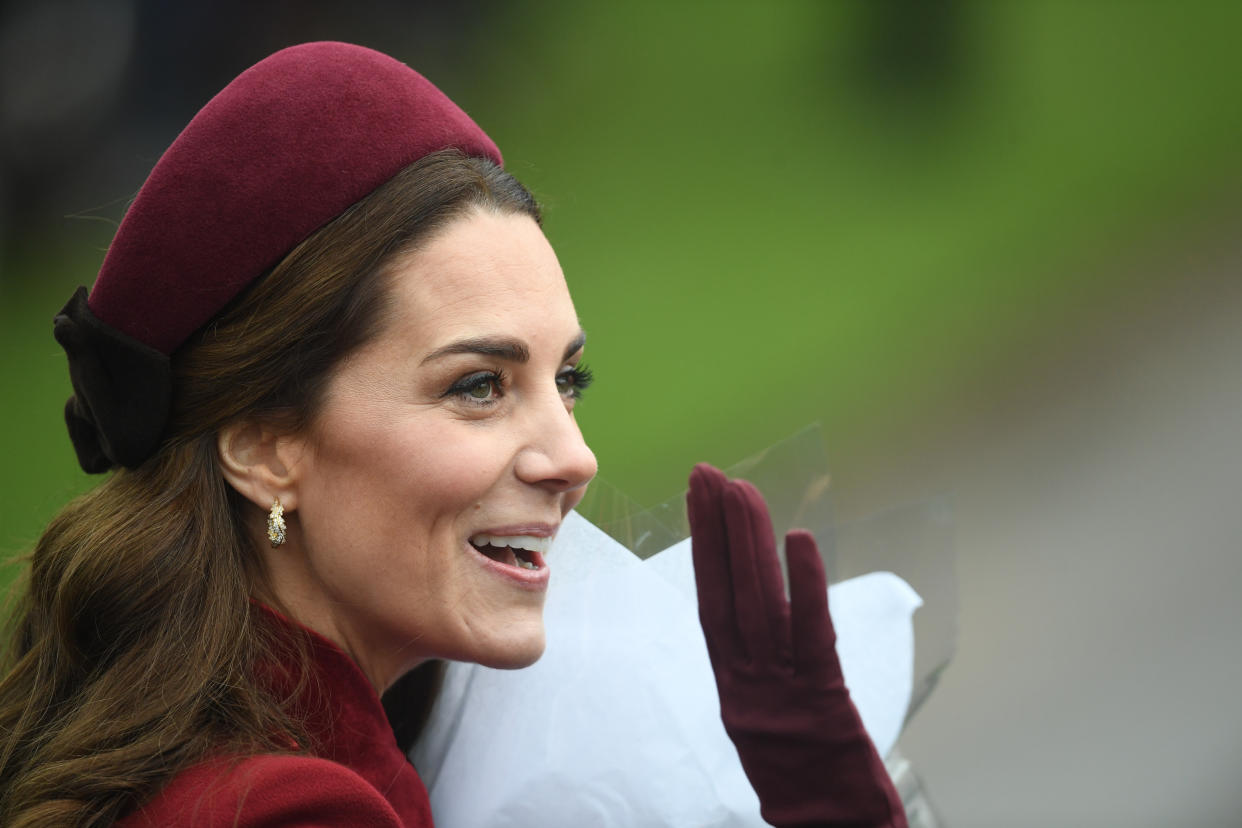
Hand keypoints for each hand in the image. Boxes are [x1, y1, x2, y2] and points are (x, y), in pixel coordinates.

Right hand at [687, 463, 906, 827]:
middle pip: (729, 592)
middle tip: (710, 473)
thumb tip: (760, 615)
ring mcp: (781, 691)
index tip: (699, 498)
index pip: (711, 601)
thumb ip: (761, 669)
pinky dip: (803, 586)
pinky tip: (798, 541)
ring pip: (760, 605)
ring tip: (742, 490)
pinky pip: (811, 635)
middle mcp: (747, 682)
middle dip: (718, 527)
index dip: (702, 547)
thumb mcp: (767, 720)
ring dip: (748, 542)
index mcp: (733, 685)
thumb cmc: (802, 780)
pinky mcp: (823, 701)